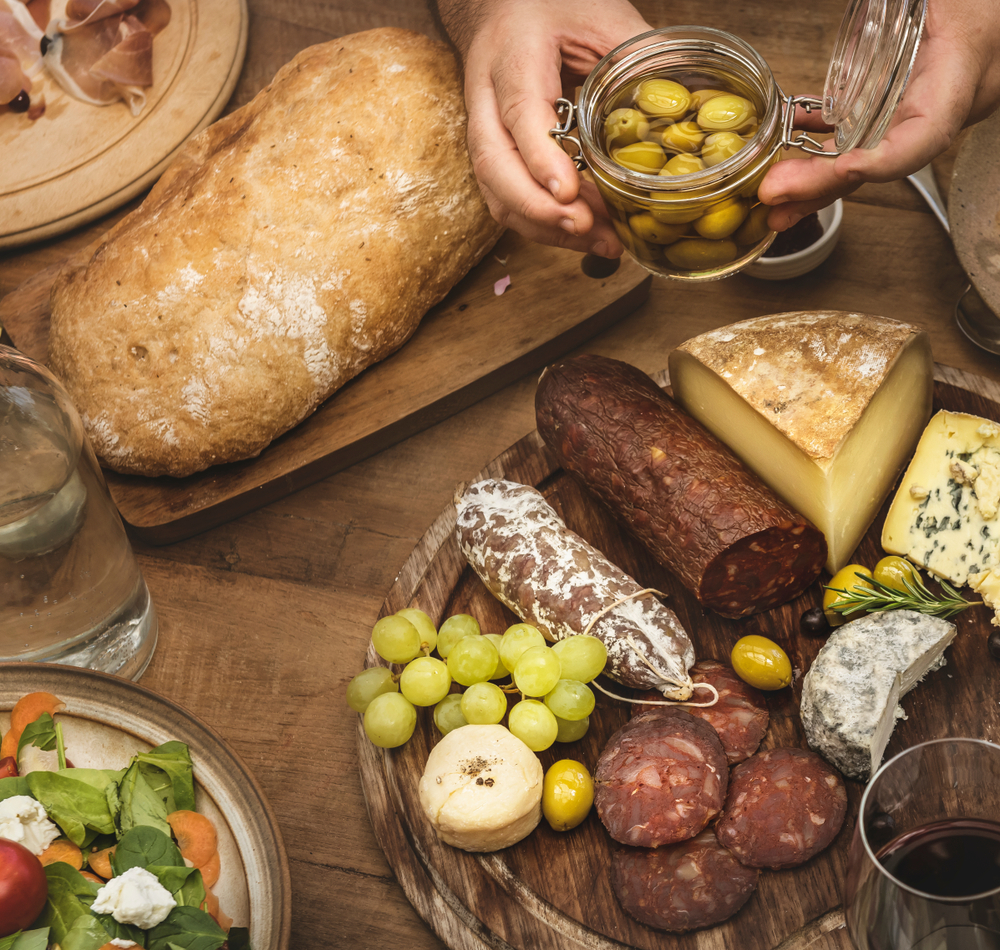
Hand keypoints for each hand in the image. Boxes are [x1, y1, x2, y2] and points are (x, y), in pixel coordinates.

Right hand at [437, 0, 651, 256]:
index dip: (541, 158)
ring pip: (497, 194)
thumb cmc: (552, 8)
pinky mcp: (496, 159)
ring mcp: (486, 133)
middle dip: (538, 208)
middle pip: (494, 166)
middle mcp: (488, 99)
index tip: (568, 192)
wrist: (505, 9)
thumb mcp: (600, 16)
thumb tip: (686, 98)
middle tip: (586, 229)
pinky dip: (546, 227)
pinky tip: (588, 236)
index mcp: (513, 56)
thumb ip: (636, 54)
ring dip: (546, 228)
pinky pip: (508, 203)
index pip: (520, 113)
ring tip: (601, 244)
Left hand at [760, 0, 999, 229]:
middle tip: (775, 194)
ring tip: (772, 197)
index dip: (888, 159)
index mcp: (964, 68)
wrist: (990, 1)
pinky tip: (788, 141)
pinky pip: (864, 129)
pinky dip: (824, 140)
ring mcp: (926, 103)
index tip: (847, 167)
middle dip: (824, 183)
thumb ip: (892, 6)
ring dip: (816, 178)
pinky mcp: (908, 97)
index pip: (930, 131)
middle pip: (882, 156)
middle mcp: (947, 100)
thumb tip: (862, 3)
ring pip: (868, 153)